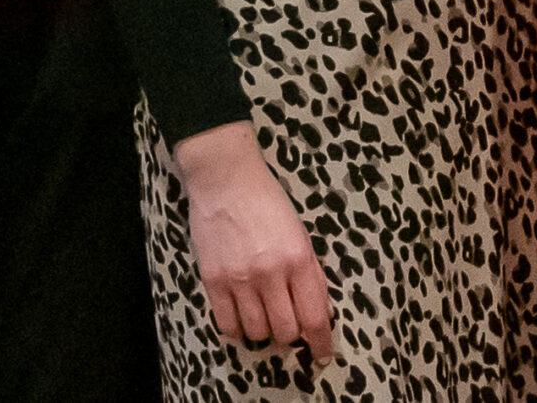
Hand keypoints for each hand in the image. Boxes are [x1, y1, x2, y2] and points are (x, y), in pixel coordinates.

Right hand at [172, 121, 335, 367]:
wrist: (226, 180)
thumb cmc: (268, 202)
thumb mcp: (301, 233)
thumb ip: (311, 273)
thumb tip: (320, 310)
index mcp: (299, 259)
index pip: (314, 316)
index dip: (320, 343)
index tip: (322, 355)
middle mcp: (271, 273)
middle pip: (286, 331)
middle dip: (291, 334)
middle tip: (288, 323)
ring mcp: (240, 279)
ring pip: (257, 332)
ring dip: (264, 331)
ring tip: (264, 314)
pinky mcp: (213, 280)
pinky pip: (227, 325)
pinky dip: (238, 329)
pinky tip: (242, 317)